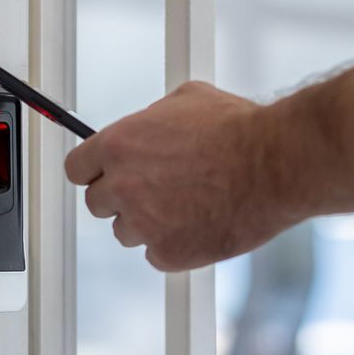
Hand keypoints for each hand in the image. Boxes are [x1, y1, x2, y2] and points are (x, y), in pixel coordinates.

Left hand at [64, 81, 301, 272]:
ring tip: (185, 205)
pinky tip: (199, 224)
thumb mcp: (186, 100)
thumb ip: (151, 120)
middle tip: (153, 190)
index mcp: (119, 145)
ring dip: (146, 222)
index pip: (76, 168)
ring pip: (125, 232)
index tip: (105, 174)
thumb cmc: (239, 129)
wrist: (277, 164)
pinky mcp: (168, 254)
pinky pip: (156, 254)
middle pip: (97, 203)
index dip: (93, 170)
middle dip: (120, 197)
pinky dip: (173, 244)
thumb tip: (146, 128)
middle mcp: (124, 186)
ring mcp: (144, 223)